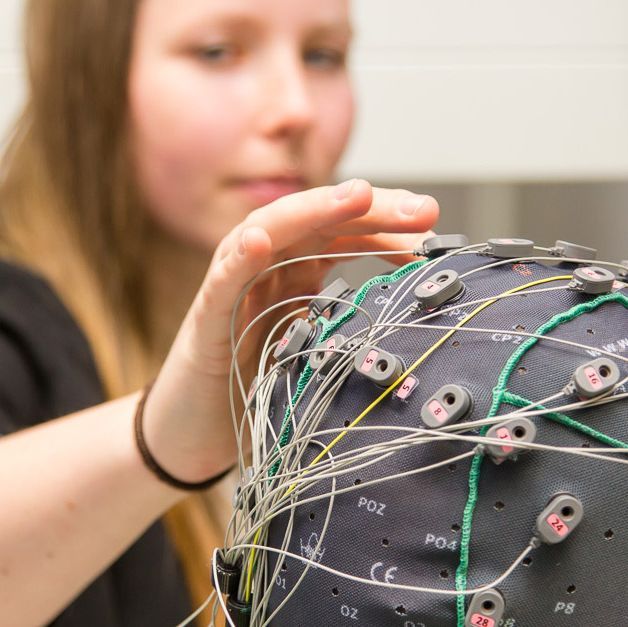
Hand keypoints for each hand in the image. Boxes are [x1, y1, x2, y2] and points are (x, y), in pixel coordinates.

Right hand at [142, 179, 437, 483]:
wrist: (193, 430)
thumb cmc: (256, 388)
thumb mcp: (319, 353)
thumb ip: (353, 329)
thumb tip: (418, 322)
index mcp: (298, 270)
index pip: (347, 231)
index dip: (389, 226)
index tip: (434, 230)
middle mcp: (268, 265)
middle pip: (321, 219)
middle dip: (372, 208)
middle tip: (424, 209)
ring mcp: (235, 284)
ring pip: (272, 229)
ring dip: (314, 209)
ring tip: (357, 195)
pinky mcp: (206, 315)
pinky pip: (224, 278)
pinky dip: (239, 256)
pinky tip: (258, 241)